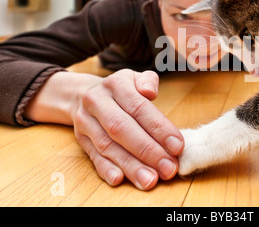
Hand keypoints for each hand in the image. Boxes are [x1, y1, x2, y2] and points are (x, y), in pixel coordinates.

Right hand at [72, 69, 183, 189]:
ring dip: (130, 165)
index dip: (159, 128)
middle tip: (168, 168)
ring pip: (108, 146)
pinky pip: (93, 156)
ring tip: (150, 179)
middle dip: (147, 151)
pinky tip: (120, 179)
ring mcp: (86, 122)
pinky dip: (106, 169)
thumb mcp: (136, 78)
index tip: (177, 146)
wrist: (83, 95)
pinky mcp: (82, 140)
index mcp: (115, 84)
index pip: (139, 108)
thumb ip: (148, 81)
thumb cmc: (122, 90)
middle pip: (122, 128)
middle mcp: (97, 102)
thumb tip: (150, 92)